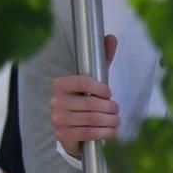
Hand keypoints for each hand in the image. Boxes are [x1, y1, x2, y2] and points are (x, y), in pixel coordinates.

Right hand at [51, 34, 118, 156]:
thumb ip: (102, 59)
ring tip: (116, 120)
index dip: (100, 88)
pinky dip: (105, 132)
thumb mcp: (93, 81)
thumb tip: (111, 37)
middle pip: (91, 103)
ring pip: (92, 119)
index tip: (109, 92)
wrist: (71, 130)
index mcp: (60, 85)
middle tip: (117, 110)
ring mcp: (57, 119)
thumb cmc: (84, 101)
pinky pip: (89, 133)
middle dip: (110, 108)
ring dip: (110, 121)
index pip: (82, 82)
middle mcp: (55, 101)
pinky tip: (111, 130)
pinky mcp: (63, 135)